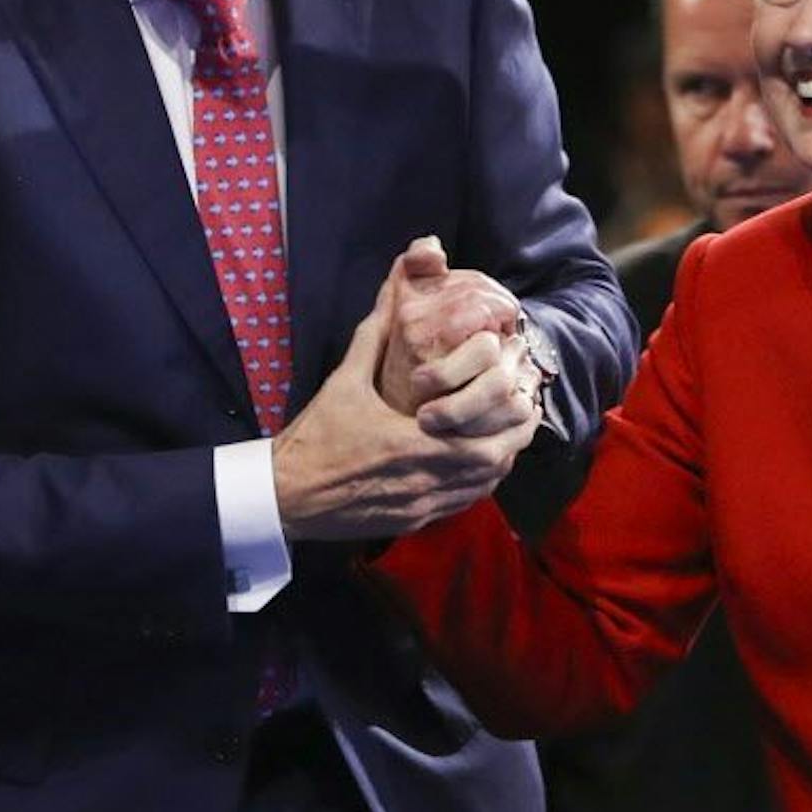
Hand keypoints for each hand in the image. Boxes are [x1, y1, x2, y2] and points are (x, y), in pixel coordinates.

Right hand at [273, 259, 538, 540]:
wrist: (285, 494)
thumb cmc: (314, 436)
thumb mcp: (344, 381)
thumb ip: (374, 335)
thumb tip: (392, 290)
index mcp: (410, 442)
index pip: (481, 439)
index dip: (510, 421)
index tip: (521, 398)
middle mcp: (421, 479)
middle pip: (491, 466)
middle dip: (514, 441)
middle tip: (525, 416)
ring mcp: (418, 506)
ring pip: (480, 489)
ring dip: (499, 464)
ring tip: (509, 438)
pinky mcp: (411, 522)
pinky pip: (459, 505)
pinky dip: (476, 486)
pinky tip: (477, 467)